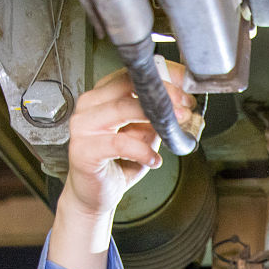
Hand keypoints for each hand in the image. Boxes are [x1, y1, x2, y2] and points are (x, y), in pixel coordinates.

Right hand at [62, 62, 195, 217]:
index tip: (185, 88)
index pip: (131, 74)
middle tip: (185, 109)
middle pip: (128, 86)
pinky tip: (155, 160)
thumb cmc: (119, 161)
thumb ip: (157, 116)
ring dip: (155, 119)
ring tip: (173, 130)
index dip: (161, 78)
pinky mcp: (83, 149)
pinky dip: (143, 151)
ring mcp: (83, 126)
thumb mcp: (145, 133)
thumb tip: (183, 101)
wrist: (97, 194)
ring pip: (123, 108)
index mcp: (102, 95)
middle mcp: (89, 105)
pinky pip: (120, 143)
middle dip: (162, 96)